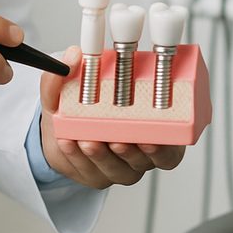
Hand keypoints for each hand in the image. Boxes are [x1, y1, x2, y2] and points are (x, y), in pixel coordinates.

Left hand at [38, 46, 185, 188]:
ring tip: (88, 140)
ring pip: (119, 170)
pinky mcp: (96, 176)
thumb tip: (74, 55)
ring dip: (103, 157)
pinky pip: (90, 171)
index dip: (165, 148)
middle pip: (145, 161)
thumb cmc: (83, 107)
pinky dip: (78, 158)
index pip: (171, 148)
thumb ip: (72, 71)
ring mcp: (119, 167)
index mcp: (150, 129)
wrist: (61, 130)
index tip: (150, 137)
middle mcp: (139, 152)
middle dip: (131, 152)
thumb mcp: (79, 85)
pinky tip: (69, 143)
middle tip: (117, 140)